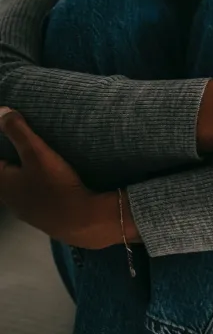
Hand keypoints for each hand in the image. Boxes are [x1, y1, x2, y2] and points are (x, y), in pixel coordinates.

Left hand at [0, 107, 122, 248]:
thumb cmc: (56, 186)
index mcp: (0, 182)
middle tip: (24, 147)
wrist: (82, 222)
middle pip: (3, 176)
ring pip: (18, 188)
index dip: (1, 147)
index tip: (8, 138)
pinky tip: (51, 182)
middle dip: (10, 162)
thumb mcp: (37, 153)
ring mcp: (25, 210)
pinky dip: (37, 187)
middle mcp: (8, 198)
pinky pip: (33, 197)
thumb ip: (18, 131)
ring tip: (38, 163)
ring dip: (24, 176)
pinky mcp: (42, 217)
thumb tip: (1, 111)